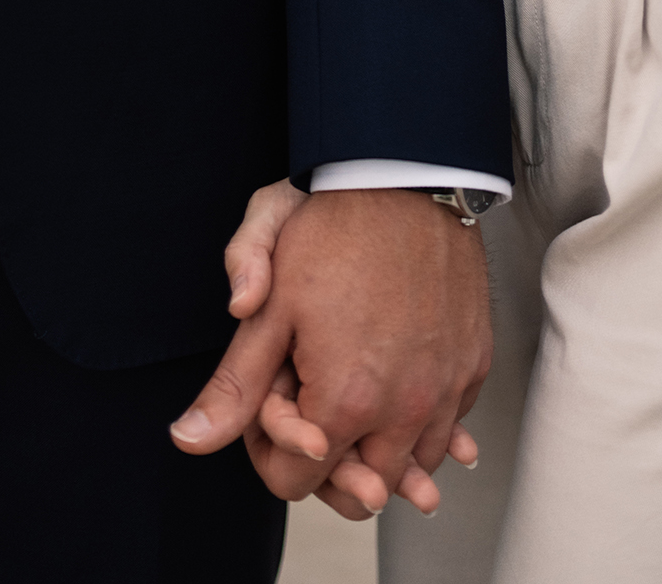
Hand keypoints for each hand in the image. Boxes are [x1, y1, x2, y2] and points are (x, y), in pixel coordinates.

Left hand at [171, 189, 490, 516]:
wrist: (409, 175)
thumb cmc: (335, 228)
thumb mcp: (272, 302)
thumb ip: (235, 384)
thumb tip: (188, 440)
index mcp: (347, 401)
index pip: (297, 484)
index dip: (272, 454)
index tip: (273, 409)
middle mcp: (406, 410)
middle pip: (362, 487)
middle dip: (331, 461)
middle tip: (315, 407)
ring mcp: (448, 388)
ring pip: (415, 464)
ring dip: (385, 449)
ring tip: (359, 405)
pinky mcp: (474, 364)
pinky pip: (451, 424)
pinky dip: (429, 422)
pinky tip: (403, 391)